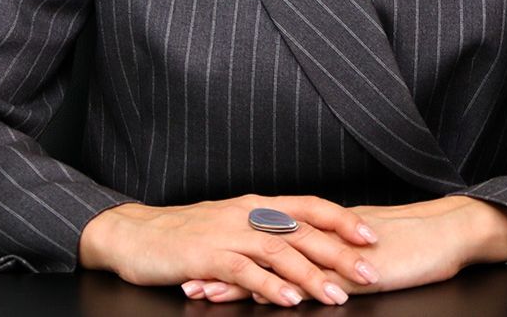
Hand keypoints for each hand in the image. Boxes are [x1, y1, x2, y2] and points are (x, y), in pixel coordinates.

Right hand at [77, 193, 380, 305]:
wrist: (134, 233)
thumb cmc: (184, 234)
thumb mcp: (230, 226)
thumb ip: (263, 233)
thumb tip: (303, 245)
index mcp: (256, 206)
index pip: (310, 207)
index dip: (343, 219)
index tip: (372, 236)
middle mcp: (247, 214)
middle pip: (303, 231)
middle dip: (339, 253)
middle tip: (369, 273)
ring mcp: (226, 233)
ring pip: (279, 252)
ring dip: (311, 275)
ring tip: (336, 296)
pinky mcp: (206, 255)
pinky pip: (244, 272)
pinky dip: (269, 287)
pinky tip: (288, 301)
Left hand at [180, 194, 506, 302]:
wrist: (448, 233)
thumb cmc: (412, 243)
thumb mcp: (364, 246)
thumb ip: (336, 250)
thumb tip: (314, 261)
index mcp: (320, 229)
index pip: (265, 238)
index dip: (231, 249)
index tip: (198, 258)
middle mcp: (320, 236)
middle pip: (258, 250)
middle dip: (221, 264)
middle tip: (185, 276)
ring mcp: (332, 252)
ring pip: (274, 265)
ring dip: (238, 281)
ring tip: (203, 293)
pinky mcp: (350, 270)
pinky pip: (308, 281)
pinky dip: (281, 292)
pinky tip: (260, 303)